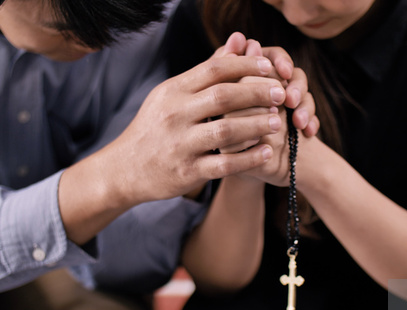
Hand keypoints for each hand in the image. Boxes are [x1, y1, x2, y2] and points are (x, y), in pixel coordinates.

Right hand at [100, 54, 287, 204]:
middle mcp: (175, 115)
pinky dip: (249, 158)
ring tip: (278, 121)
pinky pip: (224, 164)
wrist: (124, 169)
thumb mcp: (172, 94)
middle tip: (282, 93)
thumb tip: (239, 40)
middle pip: (224, 97)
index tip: (270, 68)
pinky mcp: (187, 172)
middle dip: (258, 93)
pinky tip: (266, 152)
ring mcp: (180, 144)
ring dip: (257, 125)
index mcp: (173, 91)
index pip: (215, 69)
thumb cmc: (155, 127)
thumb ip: (207, 70)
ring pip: (226, 131)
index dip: (246, 65)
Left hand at [216, 32, 318, 137]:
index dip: (282, 62)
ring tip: (299, 122)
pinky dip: (312, 122)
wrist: (242, 161)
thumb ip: (229, 69)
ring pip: (305, 94)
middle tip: (291, 101)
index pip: (275, 56)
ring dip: (306, 105)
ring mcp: (289, 103)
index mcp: (257, 73)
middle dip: (296, 86)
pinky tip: (309, 131)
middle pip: (294, 74)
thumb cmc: (225, 127)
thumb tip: (237, 38)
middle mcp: (275, 84)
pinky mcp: (298, 120)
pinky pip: (312, 116)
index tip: (284, 73)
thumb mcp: (224, 101)